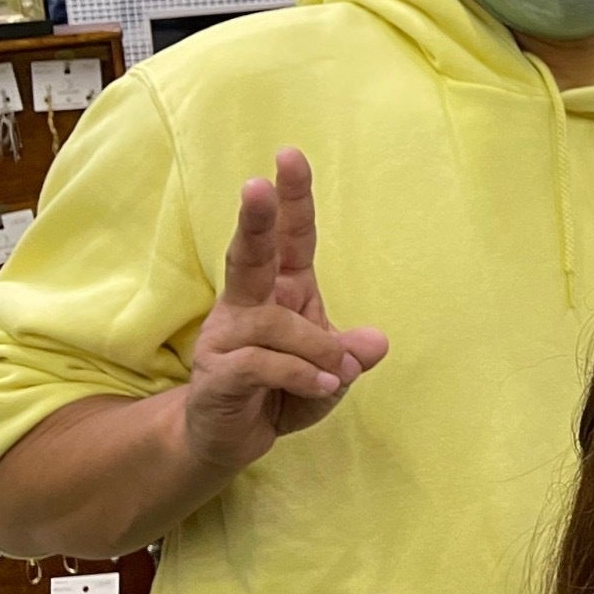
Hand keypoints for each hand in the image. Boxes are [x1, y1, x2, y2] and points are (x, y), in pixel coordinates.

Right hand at [181, 149, 388, 473]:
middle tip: (255, 184)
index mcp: (280, 290)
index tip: (289, 155)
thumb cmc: (283, 391)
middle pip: (250, 254)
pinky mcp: (216, 372)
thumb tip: (376, 343)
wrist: (230, 439)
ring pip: (276, 324)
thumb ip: (350, 353)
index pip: (289, 238)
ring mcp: (225, 336)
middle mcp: (247, 303)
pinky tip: (321, 385)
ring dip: (316, 349)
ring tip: (332, 376)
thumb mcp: (333, 372)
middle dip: (255, 219)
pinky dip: (302, 374)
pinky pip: (264, 362)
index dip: (291, 199)